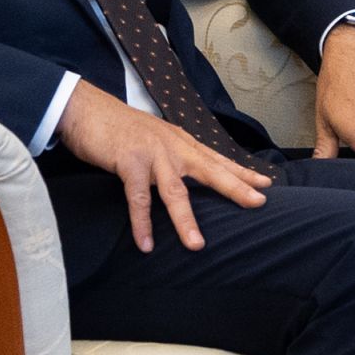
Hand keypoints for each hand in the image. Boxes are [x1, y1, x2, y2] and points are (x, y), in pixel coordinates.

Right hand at [55, 83, 268, 251]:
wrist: (87, 108)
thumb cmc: (121, 128)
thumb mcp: (157, 138)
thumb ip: (174, 155)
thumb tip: (187, 173)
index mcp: (181, 142)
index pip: (218, 159)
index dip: (242, 172)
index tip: (267, 184)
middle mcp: (173, 148)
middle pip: (210, 171)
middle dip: (235, 188)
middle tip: (258, 203)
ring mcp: (152, 155)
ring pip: (175, 191)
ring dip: (185, 220)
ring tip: (196, 246)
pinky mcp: (129, 162)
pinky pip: (137, 198)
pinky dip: (141, 223)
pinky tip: (146, 244)